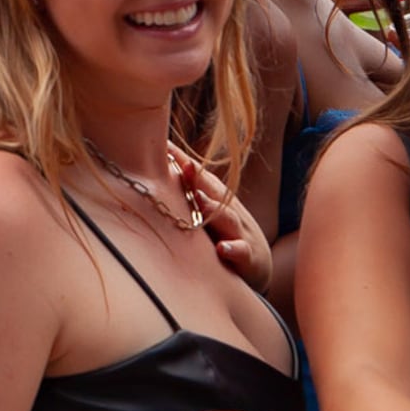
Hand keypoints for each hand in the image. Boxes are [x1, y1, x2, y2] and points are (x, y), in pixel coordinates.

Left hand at [171, 149, 270, 291]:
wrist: (258, 264)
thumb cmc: (222, 235)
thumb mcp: (204, 216)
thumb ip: (183, 199)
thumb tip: (151, 180)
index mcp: (216, 200)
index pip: (198, 177)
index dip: (183, 161)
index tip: (164, 145)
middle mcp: (229, 211)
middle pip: (214, 191)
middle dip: (198, 177)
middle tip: (183, 164)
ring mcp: (240, 233)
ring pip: (228, 218)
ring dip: (214, 208)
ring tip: (200, 200)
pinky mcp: (249, 258)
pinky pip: (242, 253)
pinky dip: (234, 250)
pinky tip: (222, 248)